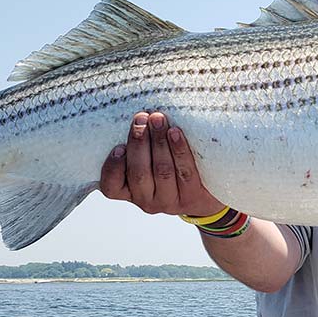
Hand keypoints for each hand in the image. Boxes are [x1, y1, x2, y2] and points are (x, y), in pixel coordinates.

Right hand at [99, 111, 224, 216]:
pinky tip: (175, 133)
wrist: (206, 191)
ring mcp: (168, 202)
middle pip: (139, 174)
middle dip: (139, 143)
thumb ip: (137, 143)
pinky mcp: (190, 198)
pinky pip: (185, 172)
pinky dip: (179, 150)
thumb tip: (135, 114)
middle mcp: (145, 201)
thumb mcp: (147, 159)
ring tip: (158, 119)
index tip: (118, 147)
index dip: (113, 167)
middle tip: (141, 118)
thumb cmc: (168, 165)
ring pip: (162, 171)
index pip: (111, 186)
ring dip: (159, 142)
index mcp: (128, 192)